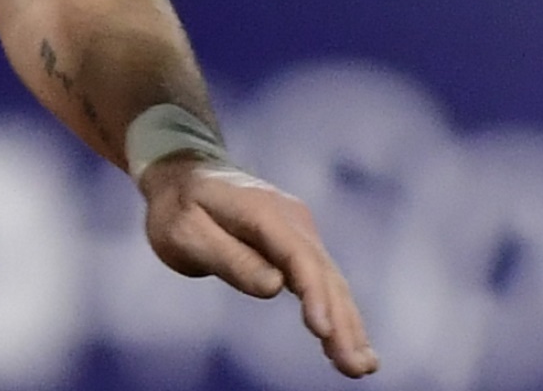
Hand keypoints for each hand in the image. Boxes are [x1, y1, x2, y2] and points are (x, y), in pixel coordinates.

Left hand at [140, 154, 377, 377]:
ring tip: (364, 366)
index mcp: (264, 212)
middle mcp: (293, 219)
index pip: (298, 257)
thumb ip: (230, 259)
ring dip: (350, 323)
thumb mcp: (187, 234)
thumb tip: (275, 287)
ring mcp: (301, 231)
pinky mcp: (299, 245)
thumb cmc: (178, 208)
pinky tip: (351, 343)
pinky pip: (324, 281)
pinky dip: (339, 312)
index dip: (314, 295)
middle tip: (358, 368)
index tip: (324, 332)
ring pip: (332, 281)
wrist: (185, 174)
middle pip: (324, 274)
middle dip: (343, 322)